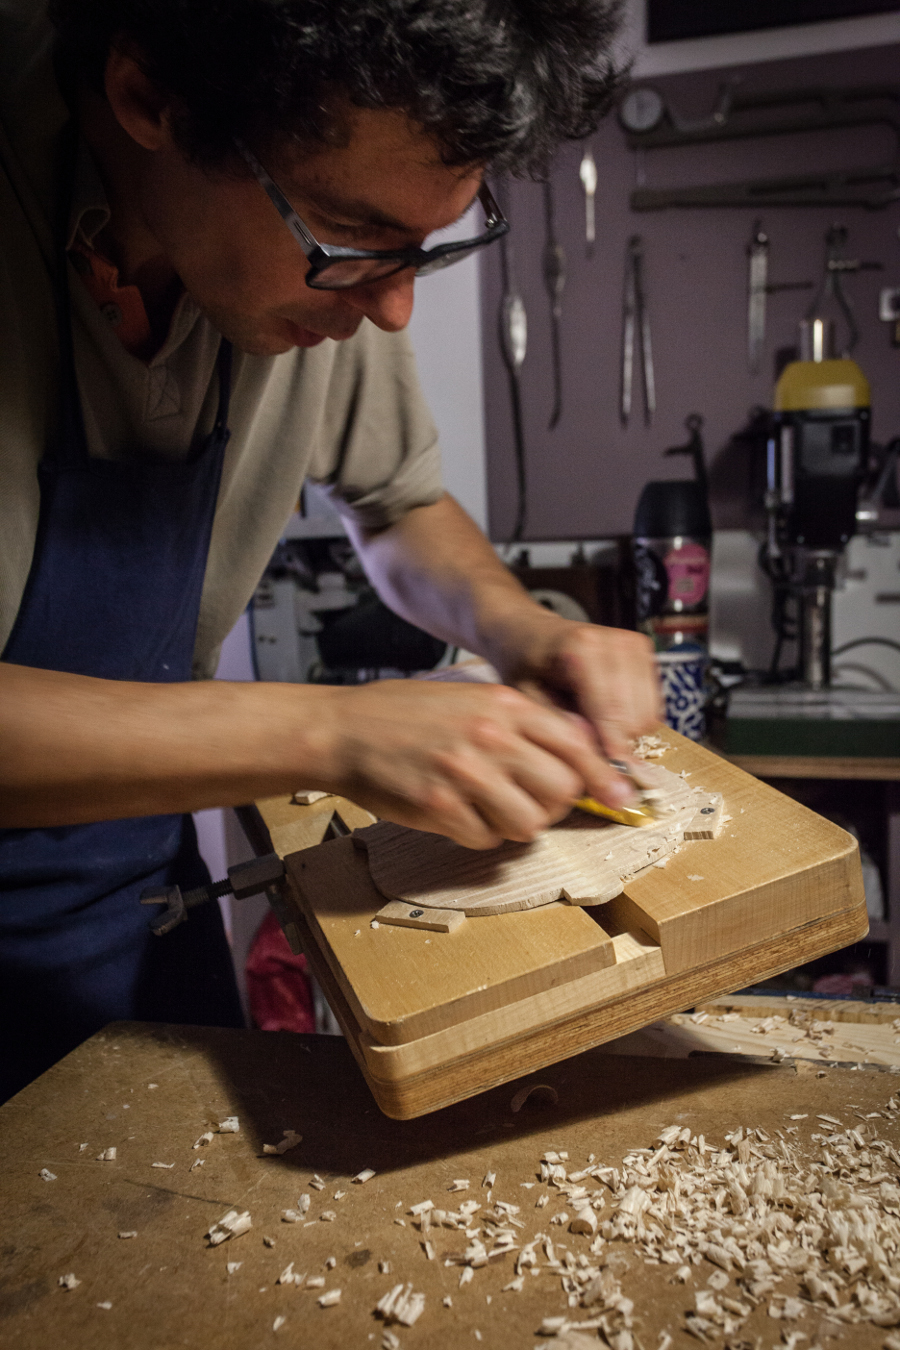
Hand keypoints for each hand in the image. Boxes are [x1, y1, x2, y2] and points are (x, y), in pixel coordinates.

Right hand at [310, 678, 614, 848]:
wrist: (345, 729)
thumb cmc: (407, 714)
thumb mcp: (473, 697)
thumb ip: (522, 721)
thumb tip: (580, 753)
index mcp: (504, 704)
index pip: (577, 744)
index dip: (602, 775)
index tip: (618, 795)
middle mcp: (490, 735)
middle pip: (562, 789)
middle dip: (555, 805)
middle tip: (533, 802)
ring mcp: (464, 772)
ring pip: (529, 822)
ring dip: (517, 824)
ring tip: (492, 810)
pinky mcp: (439, 806)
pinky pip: (485, 838)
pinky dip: (479, 835)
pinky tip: (459, 815)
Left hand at [492, 611, 662, 802]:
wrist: (530, 632)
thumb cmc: (524, 665)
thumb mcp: (526, 700)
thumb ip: (560, 728)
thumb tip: (595, 758)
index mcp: (582, 646)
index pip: (609, 711)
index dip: (613, 752)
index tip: (614, 785)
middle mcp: (616, 641)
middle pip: (635, 717)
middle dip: (617, 745)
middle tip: (590, 756)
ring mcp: (635, 645)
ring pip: (649, 716)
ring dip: (626, 734)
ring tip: (591, 730)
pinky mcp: (646, 653)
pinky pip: (654, 708)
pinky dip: (634, 722)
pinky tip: (605, 718)